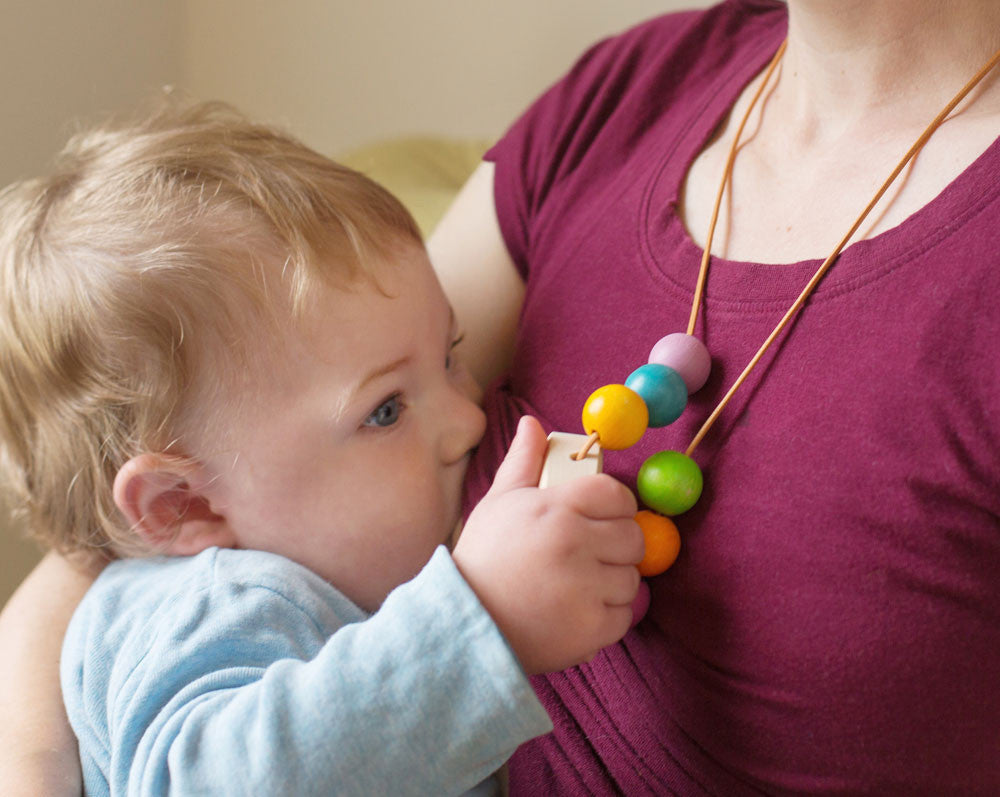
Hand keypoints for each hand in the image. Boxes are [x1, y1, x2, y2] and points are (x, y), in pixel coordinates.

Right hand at [453, 415, 643, 674]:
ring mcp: (587, 589)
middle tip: (588, 551)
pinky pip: (624, 614)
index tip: (600, 516)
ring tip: (578, 583)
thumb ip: (524, 461)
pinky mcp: (592, 628)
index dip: (613, 504)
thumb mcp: (499, 502)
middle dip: (616, 543)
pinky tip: (577, 609)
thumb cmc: (484, 557)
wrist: (466, 621)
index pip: (617, 495)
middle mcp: (577, 545)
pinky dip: (607, 614)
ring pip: (630, 577)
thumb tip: (533, 423)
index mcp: (558, 508)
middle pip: (632, 536)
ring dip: (611, 580)